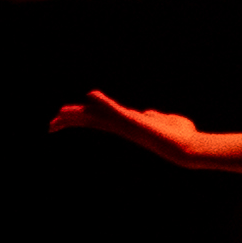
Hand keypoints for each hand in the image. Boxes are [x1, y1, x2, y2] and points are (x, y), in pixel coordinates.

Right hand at [49, 89, 199, 161]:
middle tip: (51, 125)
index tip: (63, 119)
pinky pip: (118, 111)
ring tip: (59, 115)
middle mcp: (124, 126)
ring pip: (97, 117)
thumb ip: (153, 117)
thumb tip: (150, 114)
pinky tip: (91, 95)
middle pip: (92, 121)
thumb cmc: (181, 136)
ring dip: (78, 115)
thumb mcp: (163, 121)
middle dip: (71, 121)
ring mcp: (128, 125)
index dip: (81, 118)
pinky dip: (104, 102)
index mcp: (128, 124)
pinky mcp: (136, 122)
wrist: (190, 147)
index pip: (98, 120)